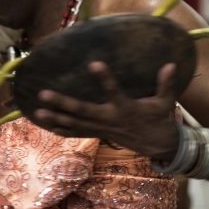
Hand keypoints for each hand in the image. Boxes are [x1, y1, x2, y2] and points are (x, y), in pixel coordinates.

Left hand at [34, 62, 179, 160]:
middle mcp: (110, 119)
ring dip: (56, 118)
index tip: (94, 63)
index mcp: (126, 108)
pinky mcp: (99, 133)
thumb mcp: (166, 102)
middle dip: (63, 103)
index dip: (105, 78)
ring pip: (75, 124)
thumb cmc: (160, 118)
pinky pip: (77, 132)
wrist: (158, 145)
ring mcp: (102, 128)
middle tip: (44, 94)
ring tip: (37, 111)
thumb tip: (171, 64)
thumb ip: (166, 84)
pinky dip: (61, 129)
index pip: (114, 91)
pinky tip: (45, 124)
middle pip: (83, 111)